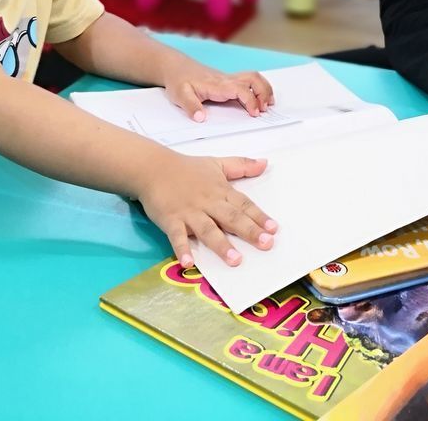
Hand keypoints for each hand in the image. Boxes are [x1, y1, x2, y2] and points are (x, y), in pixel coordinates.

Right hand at [136, 151, 277, 268]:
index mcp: (220, 191)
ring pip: (208, 230)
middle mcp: (208, 203)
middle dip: (249, 231)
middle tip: (266, 244)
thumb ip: (242, 165)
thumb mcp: (217, 163)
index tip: (273, 229)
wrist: (153, 167)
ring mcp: (189, 212)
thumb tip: (266, 164)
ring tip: (235, 260)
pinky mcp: (171, 220)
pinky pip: (177, 236)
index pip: (243, 204)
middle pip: (231, 218)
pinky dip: (182, 249)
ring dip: (221, 245)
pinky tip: (188, 263)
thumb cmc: (187, 169)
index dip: (259, 216)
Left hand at [164, 66, 273, 121]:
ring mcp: (228, 79)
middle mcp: (226, 79)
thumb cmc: (178, 80)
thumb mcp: (180, 95)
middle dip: (263, 92)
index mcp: (217, 84)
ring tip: (268, 104)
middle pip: (252, 79)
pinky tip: (260, 99)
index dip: (250, 100)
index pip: (240, 89)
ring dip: (264, 89)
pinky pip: (248, 81)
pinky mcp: (228, 81)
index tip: (255, 113)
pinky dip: (259, 88)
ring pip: (253, 77)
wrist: (175, 67)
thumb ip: (191, 107)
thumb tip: (201, 118)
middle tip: (265, 109)